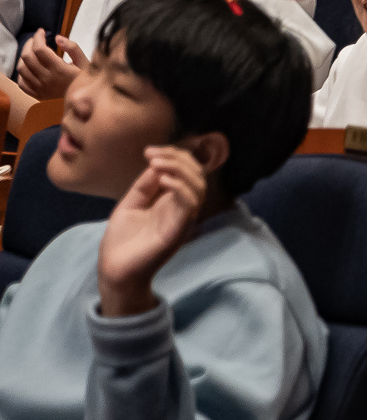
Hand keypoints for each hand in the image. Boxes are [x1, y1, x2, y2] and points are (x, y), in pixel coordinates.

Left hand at [14, 28, 85, 97]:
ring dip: (24, 56)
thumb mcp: (85, 61)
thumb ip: (72, 48)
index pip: (40, 49)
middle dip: (29, 43)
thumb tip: (57, 38)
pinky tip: (30, 67)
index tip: (41, 31)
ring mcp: (40, 88)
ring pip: (21, 68)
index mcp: (59, 69)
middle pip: (27, 57)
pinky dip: (22, 72)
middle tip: (36, 39)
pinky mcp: (37, 94)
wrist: (85, 100)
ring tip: (32, 51)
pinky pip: (21, 82)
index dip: (38, 37)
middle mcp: (47, 79)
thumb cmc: (85, 79)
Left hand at [97, 145, 209, 316]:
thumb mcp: (130, 204)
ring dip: (180, 169)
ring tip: (158, 164)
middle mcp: (181, 207)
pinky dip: (180, 187)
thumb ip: (145, 185)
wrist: (114, 269)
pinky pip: (190, 203)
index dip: (173, 155)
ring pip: (198, 186)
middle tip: (154, 155)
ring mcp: (182, 218)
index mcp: (171, 200)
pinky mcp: (179, 228)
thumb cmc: (121, 240)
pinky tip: (163, 179)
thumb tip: (157, 163)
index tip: (150, 150)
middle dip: (179, 158)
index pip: (185, 170)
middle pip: (196, 174)